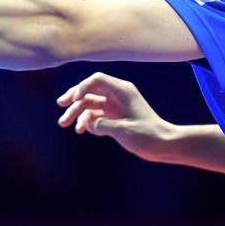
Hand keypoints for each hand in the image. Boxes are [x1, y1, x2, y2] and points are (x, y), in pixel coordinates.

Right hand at [56, 72, 174, 162]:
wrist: (164, 145)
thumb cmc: (148, 135)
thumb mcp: (123, 130)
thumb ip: (102, 124)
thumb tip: (88, 123)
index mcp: (122, 91)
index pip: (96, 80)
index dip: (82, 87)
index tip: (73, 100)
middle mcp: (116, 95)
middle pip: (90, 91)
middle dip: (74, 98)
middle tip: (61, 105)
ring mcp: (114, 106)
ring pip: (90, 105)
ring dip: (77, 113)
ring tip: (64, 124)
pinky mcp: (114, 117)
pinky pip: (95, 116)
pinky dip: (87, 122)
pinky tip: (81, 130)